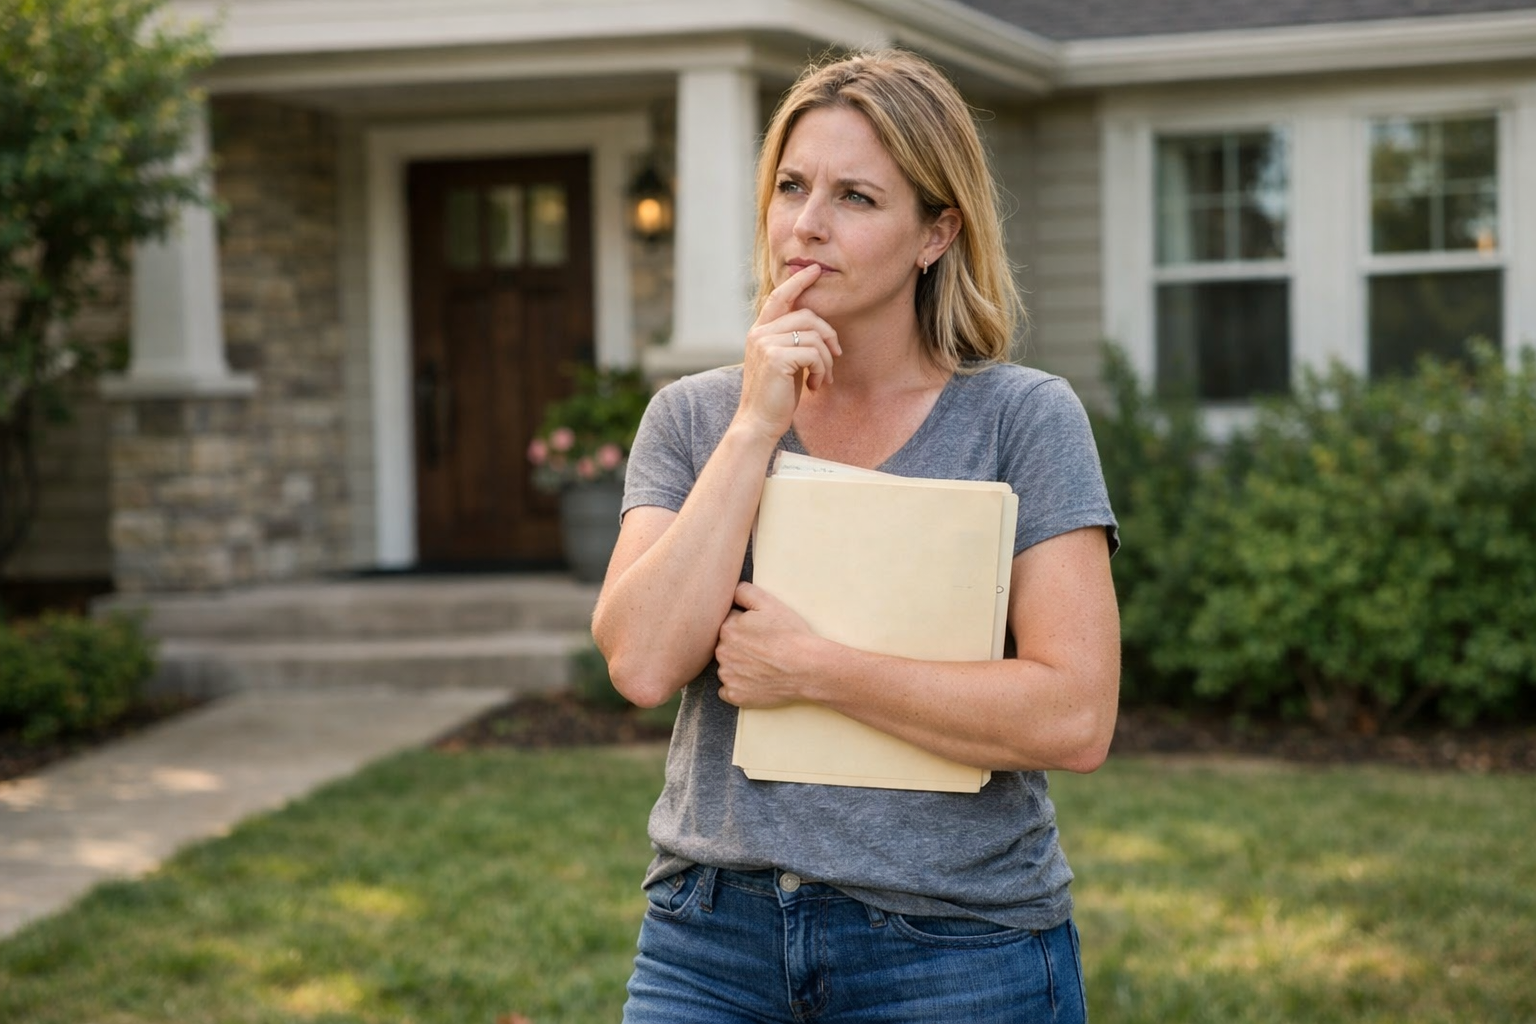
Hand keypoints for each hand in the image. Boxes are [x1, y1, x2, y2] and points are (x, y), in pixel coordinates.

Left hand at [715, 582, 820, 708]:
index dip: (744, 626)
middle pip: (725, 646)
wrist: (807, 667)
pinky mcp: (735, 695)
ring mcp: (728, 676)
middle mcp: (722, 652)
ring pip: (726, 667)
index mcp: (727, 628)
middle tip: (763, 648)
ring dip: (738, 666)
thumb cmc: (790, 634)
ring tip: (763, 664)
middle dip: (739, 645)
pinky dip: (738, 686)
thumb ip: (744, 591)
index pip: (728, 623)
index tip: (759, 632)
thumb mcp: (769, 603)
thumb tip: (730, 591)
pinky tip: (756, 681)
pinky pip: (728, 690)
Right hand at [734, 264, 840, 440]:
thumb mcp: (785, 363)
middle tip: (835, 358)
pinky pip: (814, 353)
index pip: (779, 297)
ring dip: (827, 359)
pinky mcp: (776, 358)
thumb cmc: (776, 397)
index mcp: (759, 332)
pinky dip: (822, 370)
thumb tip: (819, 327)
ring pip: (814, 335)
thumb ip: (793, 341)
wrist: (759, 423)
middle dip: (829, 336)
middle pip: (807, 315)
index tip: (815, 270)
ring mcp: (765, 344)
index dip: (797, 281)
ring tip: (822, 378)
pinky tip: (816, 386)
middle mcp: (759, 333)